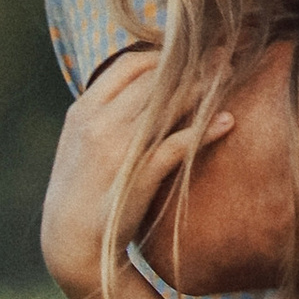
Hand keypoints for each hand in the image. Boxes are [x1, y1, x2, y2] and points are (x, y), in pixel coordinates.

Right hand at [38, 50, 228, 298]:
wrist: (68, 244)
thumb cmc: (81, 191)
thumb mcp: (80, 143)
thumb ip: (104, 112)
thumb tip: (138, 88)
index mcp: (83, 111)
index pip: (128, 65)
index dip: (162, 56)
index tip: (188, 56)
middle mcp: (99, 124)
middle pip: (153, 80)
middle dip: (191, 64)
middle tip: (223, 55)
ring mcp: (118, 151)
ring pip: (166, 105)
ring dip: (202, 87)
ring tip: (230, 74)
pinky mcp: (137, 179)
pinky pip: (176, 146)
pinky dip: (204, 130)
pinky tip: (226, 121)